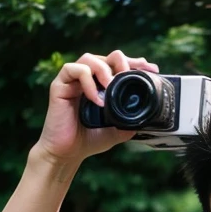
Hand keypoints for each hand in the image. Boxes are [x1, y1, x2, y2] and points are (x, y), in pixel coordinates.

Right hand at [34, 49, 159, 163]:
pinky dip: (87, 81)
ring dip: (104, 70)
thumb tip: (145, 119)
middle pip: (105, 57)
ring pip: (89, 58)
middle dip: (122, 61)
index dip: (134, 63)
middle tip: (131, 73)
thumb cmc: (88, 141)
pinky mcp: (59, 85)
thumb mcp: (114, 132)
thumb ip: (128, 123)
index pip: (117, 66)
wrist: (67, 154)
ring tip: (111, 87)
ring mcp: (73, 81)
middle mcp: (87, 79)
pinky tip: (96, 99)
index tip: (151, 68)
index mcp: (100, 86)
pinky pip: (73, 70)